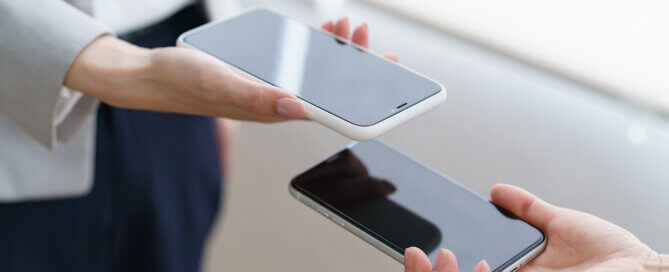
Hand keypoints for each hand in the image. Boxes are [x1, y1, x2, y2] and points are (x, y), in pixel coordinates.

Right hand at [64, 17, 396, 122]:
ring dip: (333, 52)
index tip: (383, 67)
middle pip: (326, 87)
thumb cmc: (180, 82)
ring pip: (312, 73)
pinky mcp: (258, 75)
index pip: (327, 105)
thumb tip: (299, 105)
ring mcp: (267, 87)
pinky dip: (310, 47)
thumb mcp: (219, 84)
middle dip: (352, 62)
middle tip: (364, 36)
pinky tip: (317, 33)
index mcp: (272, 110)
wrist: (150, 75)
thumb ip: (257, 97)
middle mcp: (275, 101)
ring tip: (345, 27)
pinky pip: (293, 63)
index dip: (358, 90)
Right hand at [403, 184, 667, 271]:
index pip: (471, 268)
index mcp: (519, 271)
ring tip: (438, 259)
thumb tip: (496, 191)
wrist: (641, 266)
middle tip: (416, 255)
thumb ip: (526, 208)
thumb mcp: (558, 222)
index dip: (442, 263)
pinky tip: (473, 267)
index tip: (422, 249)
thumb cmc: (610, 251)